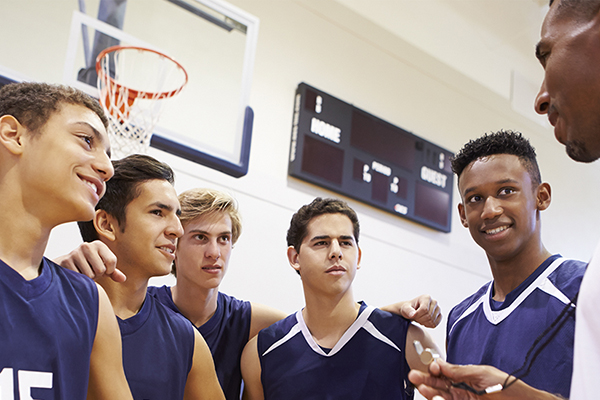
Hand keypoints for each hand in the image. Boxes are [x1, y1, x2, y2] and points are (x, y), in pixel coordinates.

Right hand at [54, 241, 125, 281]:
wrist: (68, 264)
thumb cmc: (90, 265)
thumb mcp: (103, 267)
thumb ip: (114, 272)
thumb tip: (123, 279)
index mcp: (99, 245)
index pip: (111, 261)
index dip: (109, 270)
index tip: (104, 270)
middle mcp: (87, 246)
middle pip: (100, 269)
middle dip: (97, 275)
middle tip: (91, 271)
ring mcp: (75, 252)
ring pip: (90, 275)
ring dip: (88, 278)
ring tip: (84, 272)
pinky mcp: (66, 261)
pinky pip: (78, 277)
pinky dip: (79, 279)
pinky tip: (76, 273)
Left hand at [401, 294, 441, 327]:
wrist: (412, 311)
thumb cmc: (408, 308)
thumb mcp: (405, 308)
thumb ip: (408, 310)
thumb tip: (413, 314)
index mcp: (426, 297)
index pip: (425, 309)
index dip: (418, 315)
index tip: (413, 315)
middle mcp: (434, 302)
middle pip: (429, 316)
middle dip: (420, 319)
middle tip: (415, 317)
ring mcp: (438, 309)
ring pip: (432, 321)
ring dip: (423, 323)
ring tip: (419, 318)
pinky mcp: (439, 316)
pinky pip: (435, 324)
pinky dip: (428, 325)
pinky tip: (424, 321)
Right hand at [408, 360, 559, 399]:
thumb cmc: (508, 386)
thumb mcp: (482, 373)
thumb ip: (460, 370)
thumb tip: (440, 364)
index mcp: (464, 375)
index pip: (443, 371)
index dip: (433, 369)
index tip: (429, 367)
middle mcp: (461, 388)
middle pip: (438, 384)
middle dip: (425, 379)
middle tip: (414, 376)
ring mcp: (463, 398)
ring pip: (441, 395)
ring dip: (430, 392)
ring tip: (422, 388)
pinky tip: (435, 398)